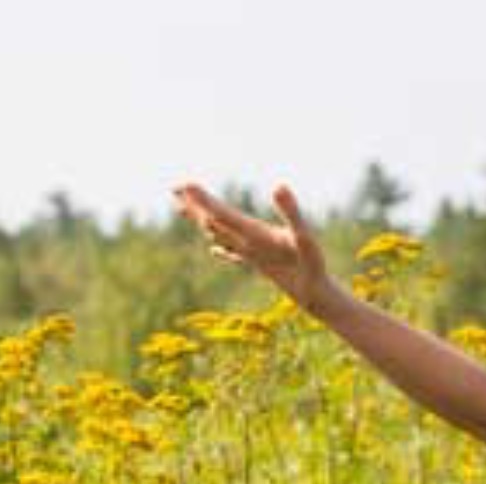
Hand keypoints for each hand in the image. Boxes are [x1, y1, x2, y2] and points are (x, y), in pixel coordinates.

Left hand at [172, 182, 336, 314]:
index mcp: (253, 235)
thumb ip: (291, 212)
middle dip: (194, 205)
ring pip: (218, 235)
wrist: (312, 297)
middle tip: (173, 188)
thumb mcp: (305, 235)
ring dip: (200, 220)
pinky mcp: (259, 263)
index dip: (202, 199)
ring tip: (181, 208)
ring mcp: (250, 255)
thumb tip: (279, 186)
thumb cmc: (311, 265)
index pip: (221, 214)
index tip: (184, 184)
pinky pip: (233, 252)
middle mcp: (246, 245)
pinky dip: (220, 245)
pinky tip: (214, 249)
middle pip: (213, 222)